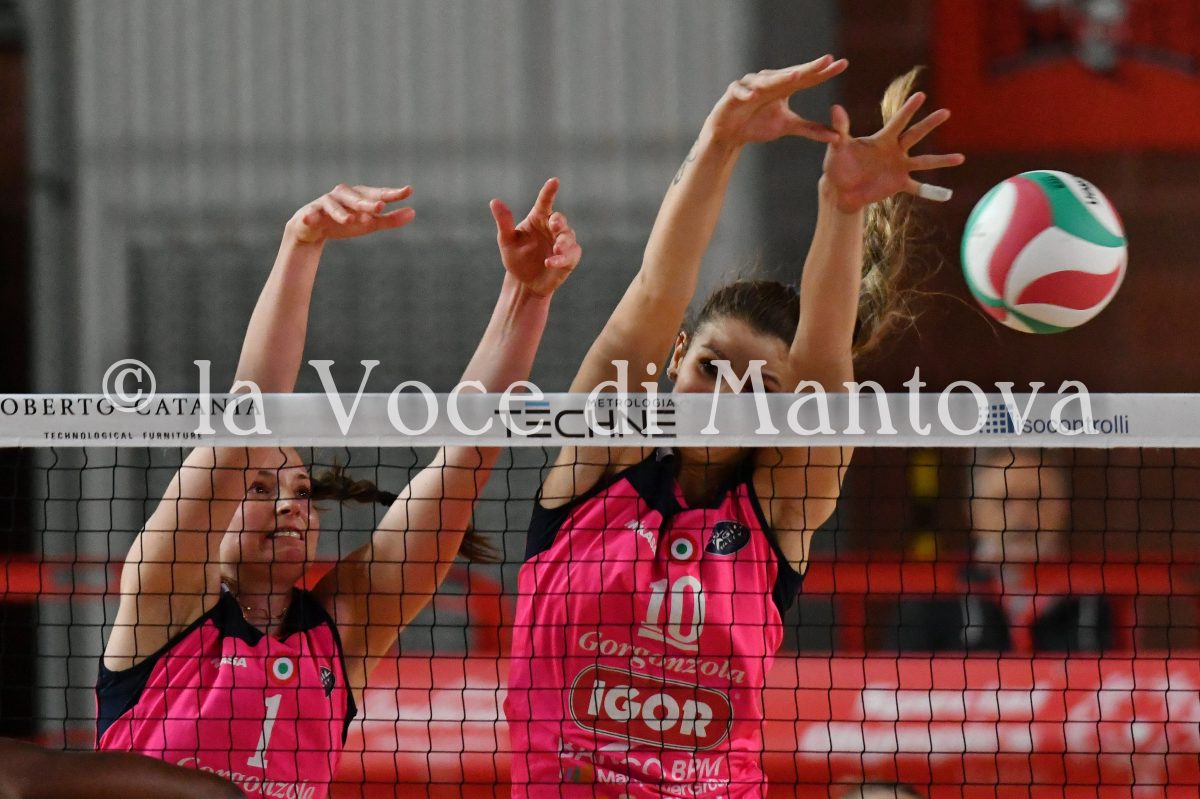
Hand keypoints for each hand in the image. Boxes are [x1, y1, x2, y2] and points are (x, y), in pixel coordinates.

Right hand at [286, 184, 414, 243]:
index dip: (392, 193)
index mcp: (360, 196)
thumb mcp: (370, 223)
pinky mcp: (310, 213)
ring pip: (334, 205)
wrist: (313, 229)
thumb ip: (390, 219)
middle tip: (380, 207)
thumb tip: (413, 212)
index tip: (408, 191)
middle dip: (367, 203)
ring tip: (350, 220)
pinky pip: (311, 214)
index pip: (378, 194)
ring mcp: (326, 203)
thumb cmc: (345, 222)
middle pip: (357, 198)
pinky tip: (308, 219)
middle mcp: (343, 195)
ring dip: (341, 212)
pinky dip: (310, 216)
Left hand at [490, 178, 580, 297]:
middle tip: (554, 225)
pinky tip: (550, 262)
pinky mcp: (569, 258)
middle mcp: (552, 228)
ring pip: (569, 237)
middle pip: (560, 219)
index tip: (554, 181)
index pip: (545, 202)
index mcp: (538, 218)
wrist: (524, 282)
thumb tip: (494, 201)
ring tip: (556, 249)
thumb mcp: (507, 240)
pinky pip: (570, 255)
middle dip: (559, 222)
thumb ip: (503, 221)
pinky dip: (562, 258)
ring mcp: (562, 243)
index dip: (549, 191)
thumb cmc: (516, 257)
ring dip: (563, 242)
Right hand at [702, 55, 847, 146]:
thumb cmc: (758, 124)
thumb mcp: (787, 127)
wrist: (730, 132)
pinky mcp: (733, 93)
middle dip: (809, 67)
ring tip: (795, 77)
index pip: (808, 78)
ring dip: (780, 78)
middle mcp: (770, 81)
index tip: (844, 64)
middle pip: (792, 73)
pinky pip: (740, 91)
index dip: (825, 72)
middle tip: (827, 60)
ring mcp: (751, 85)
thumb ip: (811, 129)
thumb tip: (837, 137)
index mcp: (784, 87)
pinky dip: (746, 92)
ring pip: (767, 80)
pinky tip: (753, 95)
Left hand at [821, 94, 964, 212]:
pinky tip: (947, 195)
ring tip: (960, 158)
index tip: (920, 95)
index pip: (897, 122)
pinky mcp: (899, 184)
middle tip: (945, 112)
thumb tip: (835, 108)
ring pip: (924, 162)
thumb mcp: (838, 147)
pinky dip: (931, 192)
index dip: (908, 110)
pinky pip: (919, 188)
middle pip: (915, 135)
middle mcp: (895, 150)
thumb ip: (840, 129)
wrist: (840, 189)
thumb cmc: (838, 164)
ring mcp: (899, 167)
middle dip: (929, 124)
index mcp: (882, 139)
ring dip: (941, 160)